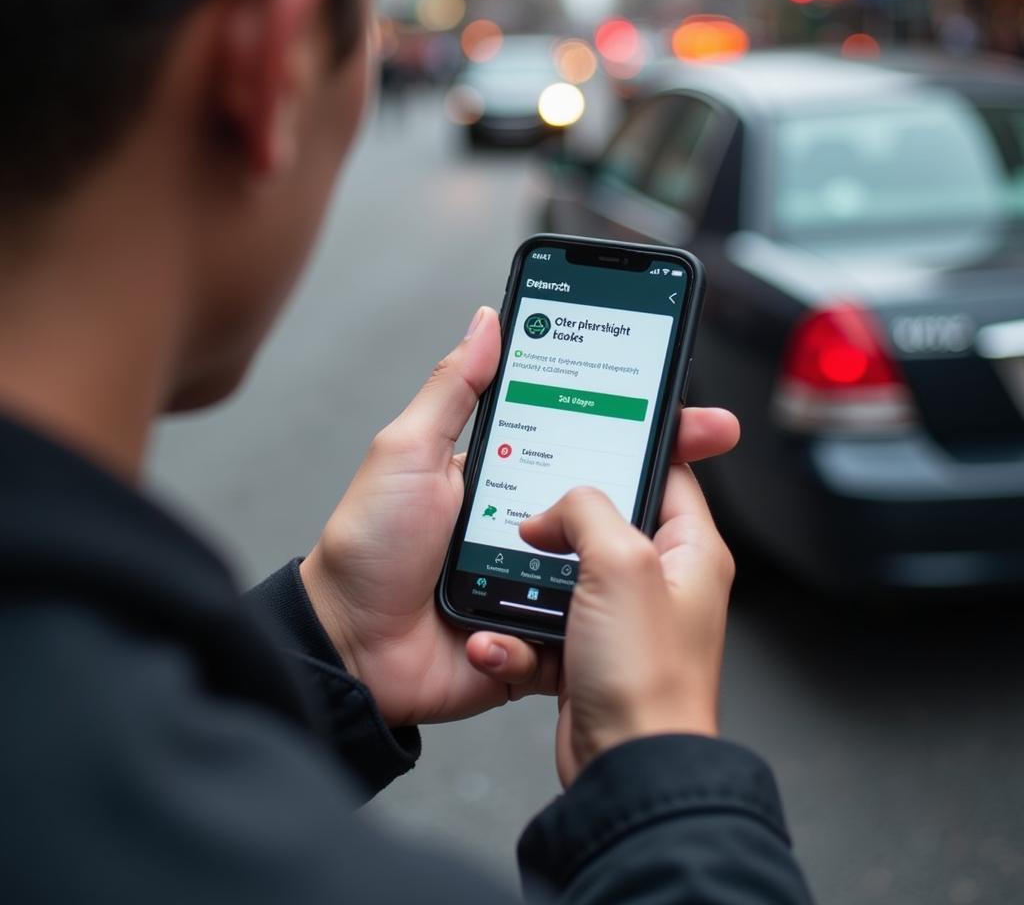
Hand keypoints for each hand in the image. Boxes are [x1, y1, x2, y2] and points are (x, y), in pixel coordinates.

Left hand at [302, 305, 739, 729]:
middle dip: (662, 465)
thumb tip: (487, 323)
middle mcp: (528, 519)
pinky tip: (623, 593)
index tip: (675, 394)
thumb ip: (453, 391)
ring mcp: (537, 574)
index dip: (629, 411)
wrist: (350, 650)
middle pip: (608, 490)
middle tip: (707, 438)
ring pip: (609, 554)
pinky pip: (586, 617)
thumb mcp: (407, 453)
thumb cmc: (368, 548)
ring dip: (637, 539)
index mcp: (503, 470)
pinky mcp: (540, 626)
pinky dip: (604, 609)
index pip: (578, 431)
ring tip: (665, 517)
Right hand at [519, 463, 735, 786]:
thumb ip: (587, 510)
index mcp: (689, 551)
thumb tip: (553, 512)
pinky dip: (517, 634)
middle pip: (603, 521)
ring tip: (510, 588)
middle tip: (533, 517)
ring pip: (563, 572)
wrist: (624, 769)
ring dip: (527, 582)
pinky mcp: (585, 651)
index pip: (666, 472)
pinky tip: (504, 644)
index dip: (628, 449)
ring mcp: (620, 618)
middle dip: (559, 522)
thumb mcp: (623, 563)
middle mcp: (659, 581)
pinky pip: (541, 623)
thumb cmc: (647, 680)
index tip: (591, 429)